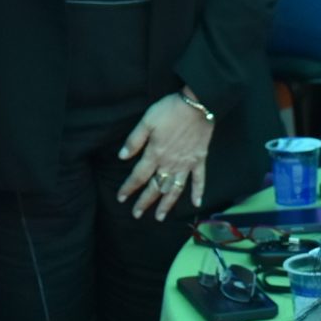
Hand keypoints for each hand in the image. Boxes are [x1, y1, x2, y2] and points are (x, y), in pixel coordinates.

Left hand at [117, 94, 212, 220]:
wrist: (197, 104)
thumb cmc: (170, 110)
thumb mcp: (147, 120)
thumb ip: (134, 140)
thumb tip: (122, 157)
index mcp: (155, 154)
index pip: (138, 176)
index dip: (128, 188)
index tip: (121, 198)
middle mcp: (170, 164)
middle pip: (155, 187)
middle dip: (145, 202)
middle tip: (136, 214)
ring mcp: (186, 164)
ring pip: (175, 189)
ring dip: (167, 204)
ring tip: (160, 217)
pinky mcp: (199, 160)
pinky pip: (199, 179)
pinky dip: (198, 192)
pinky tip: (196, 203)